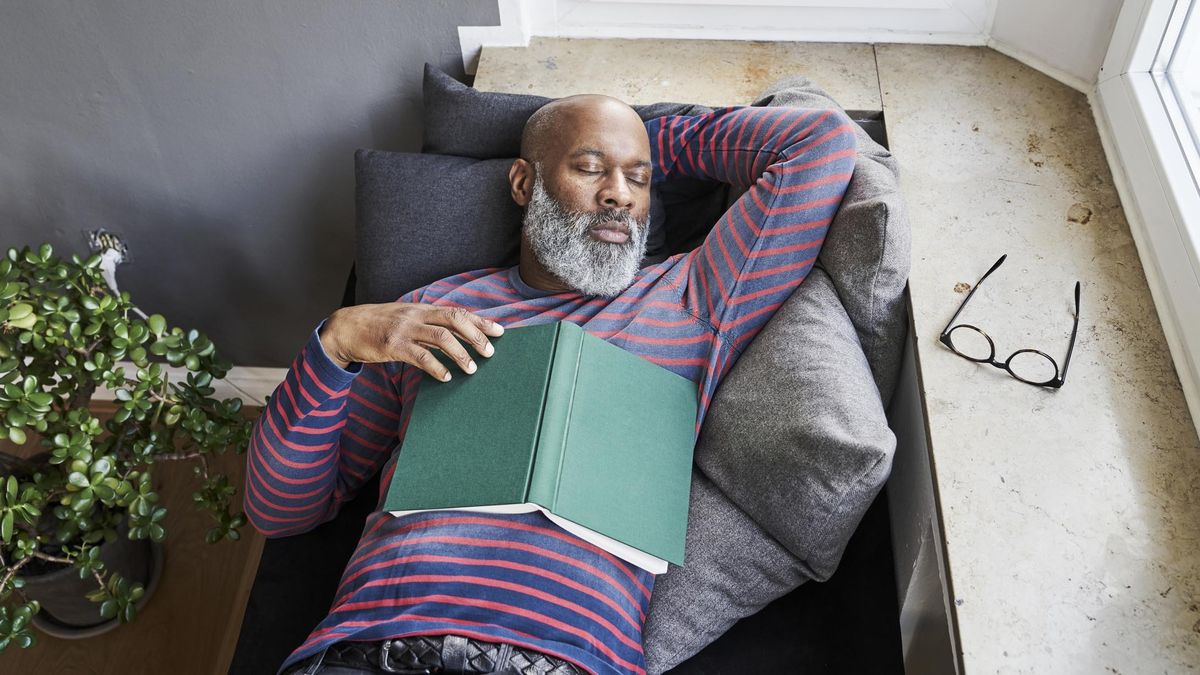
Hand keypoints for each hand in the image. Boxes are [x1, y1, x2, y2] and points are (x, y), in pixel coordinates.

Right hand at [318, 303, 503, 380]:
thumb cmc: (380, 326)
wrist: (346, 327)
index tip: (500, 331)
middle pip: (454, 320)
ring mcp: (405, 329)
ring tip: (471, 369)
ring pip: (441, 338)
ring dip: (460, 354)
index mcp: (423, 309)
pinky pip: (420, 356)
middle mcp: (417, 315)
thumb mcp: (407, 320)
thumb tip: (458, 339)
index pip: (458, 312)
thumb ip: (429, 326)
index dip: (480, 321)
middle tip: (490, 352)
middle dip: (476, 335)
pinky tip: (445, 377)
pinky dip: (436, 367)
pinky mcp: (393, 345)